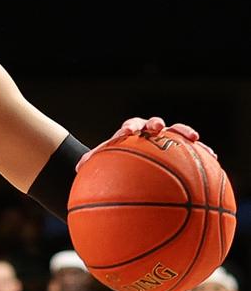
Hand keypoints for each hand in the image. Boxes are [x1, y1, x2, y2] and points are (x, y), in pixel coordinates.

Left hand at [77, 116, 206, 170]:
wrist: (126, 166)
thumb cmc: (113, 166)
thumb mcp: (101, 167)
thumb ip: (92, 164)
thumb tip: (78, 167)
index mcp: (129, 134)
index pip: (129, 126)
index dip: (129, 127)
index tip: (128, 132)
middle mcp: (147, 134)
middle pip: (152, 124)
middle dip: (155, 124)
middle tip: (157, 127)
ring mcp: (164, 141)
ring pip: (175, 133)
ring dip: (184, 133)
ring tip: (194, 139)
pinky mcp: (178, 151)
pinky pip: (190, 151)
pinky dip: (200, 152)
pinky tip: (213, 158)